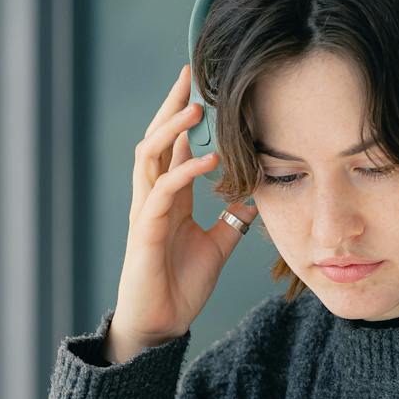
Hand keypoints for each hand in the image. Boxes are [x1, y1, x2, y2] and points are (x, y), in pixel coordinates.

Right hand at [107, 64, 258, 363]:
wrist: (160, 325)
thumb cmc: (180, 286)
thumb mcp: (217, 245)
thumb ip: (232, 219)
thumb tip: (253, 195)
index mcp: (169, 198)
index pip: (173, 145)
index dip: (183, 114)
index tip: (199, 84)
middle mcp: (153, 198)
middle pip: (156, 139)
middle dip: (170, 106)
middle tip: (187, 74)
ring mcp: (146, 212)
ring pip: (149, 157)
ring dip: (173, 129)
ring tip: (196, 106)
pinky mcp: (145, 232)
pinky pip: (161, 193)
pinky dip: (183, 172)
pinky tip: (207, 159)